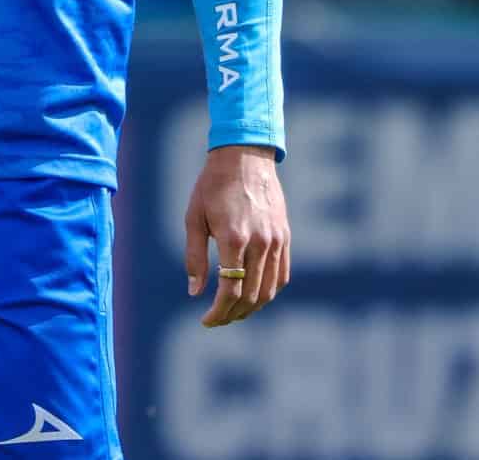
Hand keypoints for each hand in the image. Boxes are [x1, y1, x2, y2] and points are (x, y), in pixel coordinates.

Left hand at [183, 144, 288, 326]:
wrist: (244, 157)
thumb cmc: (212, 186)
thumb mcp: (194, 218)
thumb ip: (195, 257)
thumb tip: (195, 292)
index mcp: (234, 239)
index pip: (230, 291)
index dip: (218, 312)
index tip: (206, 320)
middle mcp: (259, 243)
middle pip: (250, 295)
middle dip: (233, 315)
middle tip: (217, 320)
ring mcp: (276, 240)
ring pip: (269, 290)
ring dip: (251, 308)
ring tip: (234, 313)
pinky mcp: (285, 236)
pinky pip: (282, 274)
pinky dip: (270, 291)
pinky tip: (254, 295)